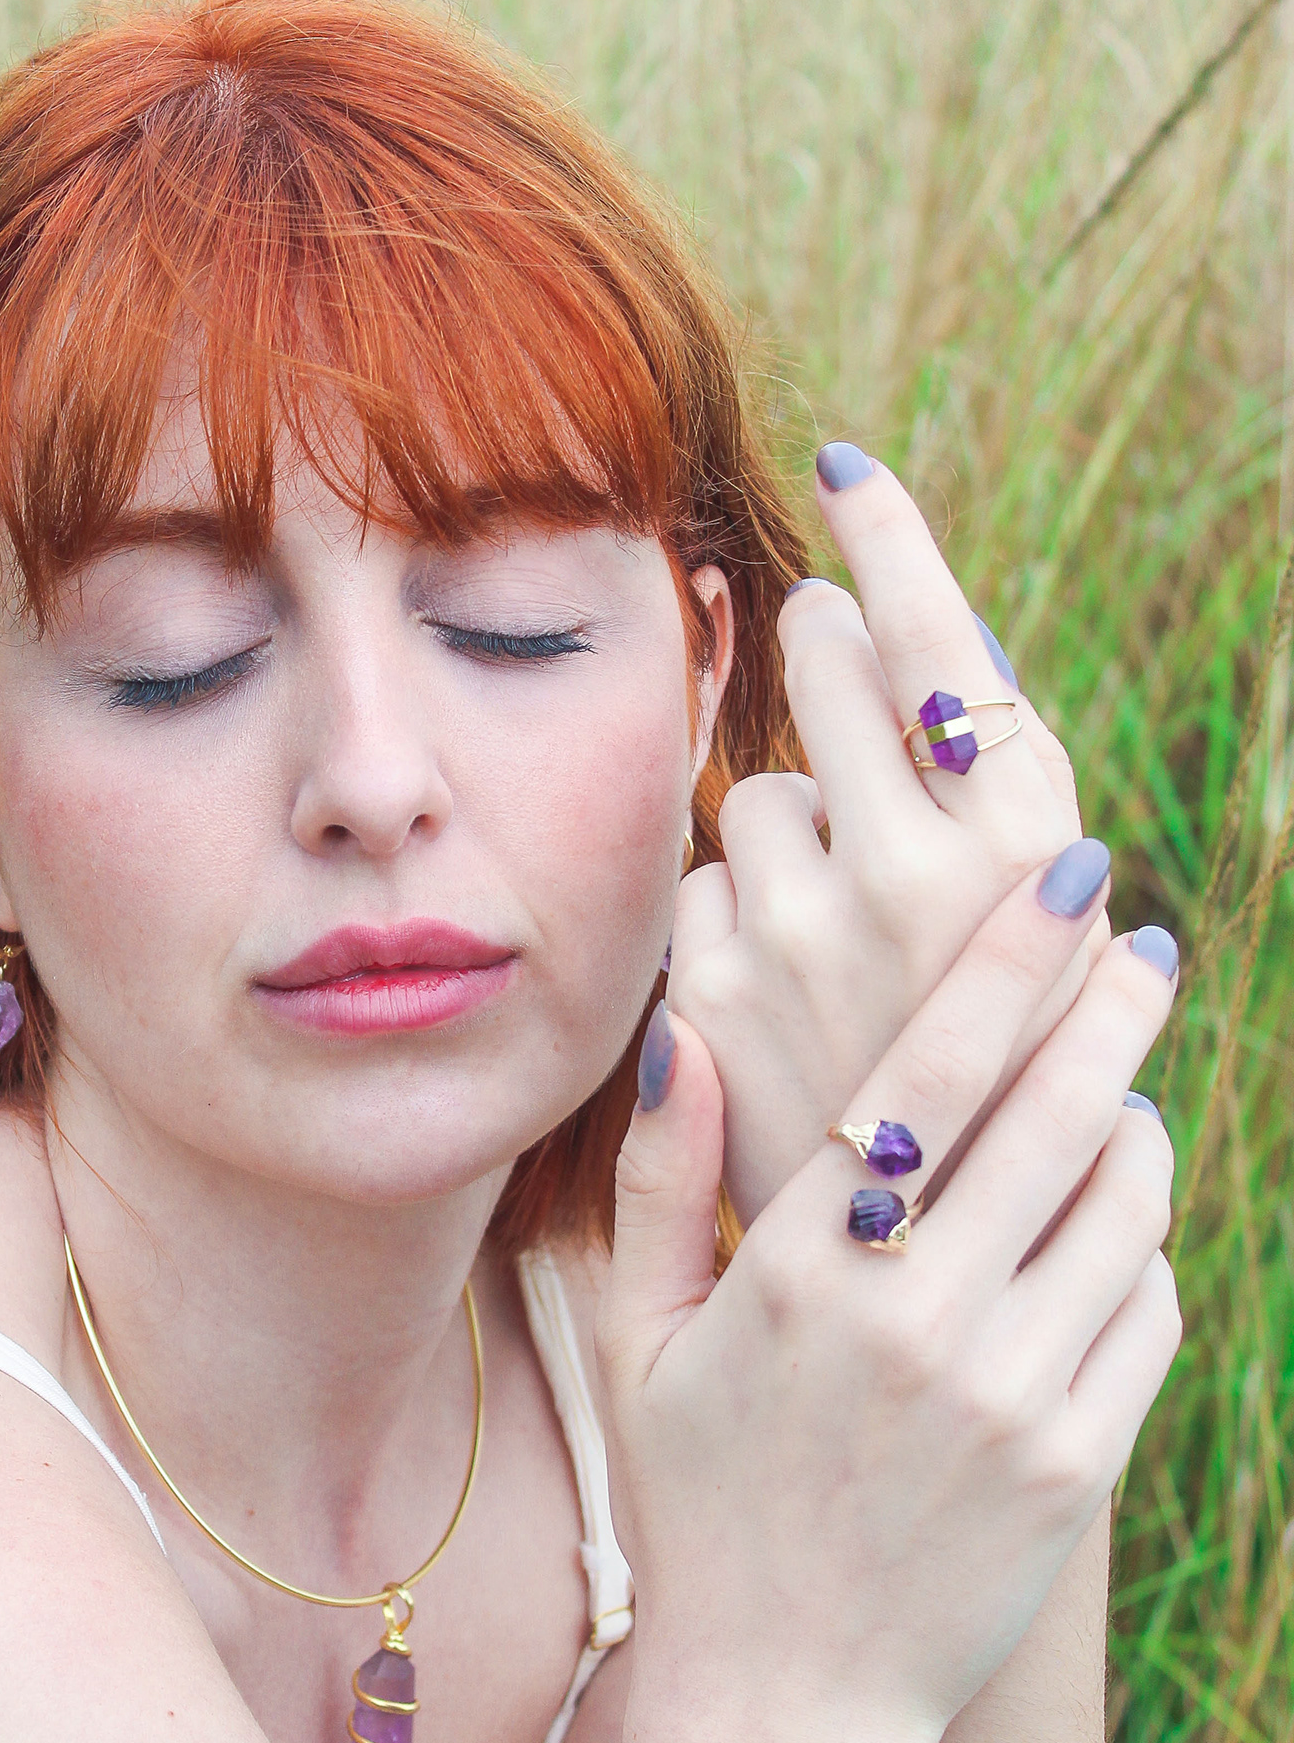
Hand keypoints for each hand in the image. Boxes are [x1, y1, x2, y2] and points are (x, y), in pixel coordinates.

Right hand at [601, 853, 1180, 1742]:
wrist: (788, 1707)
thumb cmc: (699, 1505)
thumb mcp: (639, 1344)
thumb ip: (660, 1181)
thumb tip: (684, 1029)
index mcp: (799, 1277)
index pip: (926, 1078)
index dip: (1002, 962)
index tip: (1062, 879)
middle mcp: (913, 1324)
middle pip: (1052, 1115)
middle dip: (1111, 1007)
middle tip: (1145, 942)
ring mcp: (1008, 1398)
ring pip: (1122, 1207)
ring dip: (1135, 1127)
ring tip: (1124, 1092)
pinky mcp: (1077, 1466)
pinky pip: (1147, 1312)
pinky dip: (1143, 1253)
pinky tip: (1110, 1234)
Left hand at [677, 447, 1097, 1226]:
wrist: (922, 1275)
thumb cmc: (1004, 1088)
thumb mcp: (1042, 938)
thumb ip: (989, 800)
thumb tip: (916, 638)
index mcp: (1026, 850)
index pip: (942, 644)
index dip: (892, 540)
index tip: (845, 466)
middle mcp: (916, 871)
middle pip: (825, 672)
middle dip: (824, 655)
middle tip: (830, 655)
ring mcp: (805, 929)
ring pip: (757, 789)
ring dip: (786, 825)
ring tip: (838, 926)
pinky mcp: (717, 988)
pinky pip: (701, 887)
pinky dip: (732, 913)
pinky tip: (780, 987)